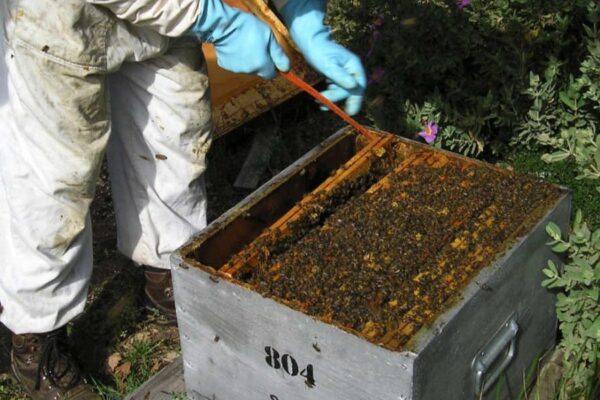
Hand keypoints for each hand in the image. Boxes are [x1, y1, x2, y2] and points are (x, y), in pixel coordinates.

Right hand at [191, 0, 289, 78]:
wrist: (224, 26)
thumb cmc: (249, 29)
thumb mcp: (269, 38)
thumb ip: (279, 55)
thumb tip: (287, 69)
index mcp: (262, 66)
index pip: (271, 74)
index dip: (273, 66)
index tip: (271, 55)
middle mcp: (249, 72)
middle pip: (259, 70)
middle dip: (261, 61)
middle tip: (258, 45)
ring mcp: (236, 70)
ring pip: (247, 67)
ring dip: (249, 59)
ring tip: (245, 43)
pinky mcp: (225, 65)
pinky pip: (235, 63)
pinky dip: (237, 57)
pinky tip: (234, 45)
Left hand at [281, 0, 365, 115]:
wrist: (311, 43)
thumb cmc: (319, 51)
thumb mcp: (328, 64)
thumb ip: (340, 75)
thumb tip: (354, 86)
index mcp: (355, 66)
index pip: (358, 87)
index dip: (356, 101)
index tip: (349, 112)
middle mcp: (352, 72)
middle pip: (351, 92)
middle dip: (337, 100)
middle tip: (323, 106)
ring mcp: (345, 76)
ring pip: (343, 94)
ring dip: (332, 100)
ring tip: (318, 102)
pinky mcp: (337, 80)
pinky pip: (337, 92)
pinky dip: (329, 98)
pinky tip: (319, 100)